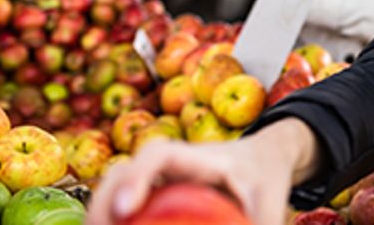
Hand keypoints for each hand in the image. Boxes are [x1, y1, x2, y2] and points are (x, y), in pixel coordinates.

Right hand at [87, 119, 317, 224]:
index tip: (128, 208)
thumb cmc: (267, 175)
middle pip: (120, 174)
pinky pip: (120, 207)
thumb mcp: (274, 199)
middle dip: (102, 205)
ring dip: (99, 215)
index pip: (158, 155)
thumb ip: (267, 224)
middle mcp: (168, 165)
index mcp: (197, 157)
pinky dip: (110, 219)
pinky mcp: (151, 196)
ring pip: (112, 191)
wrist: (263, 158)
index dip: (137, 177)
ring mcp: (155, 180)